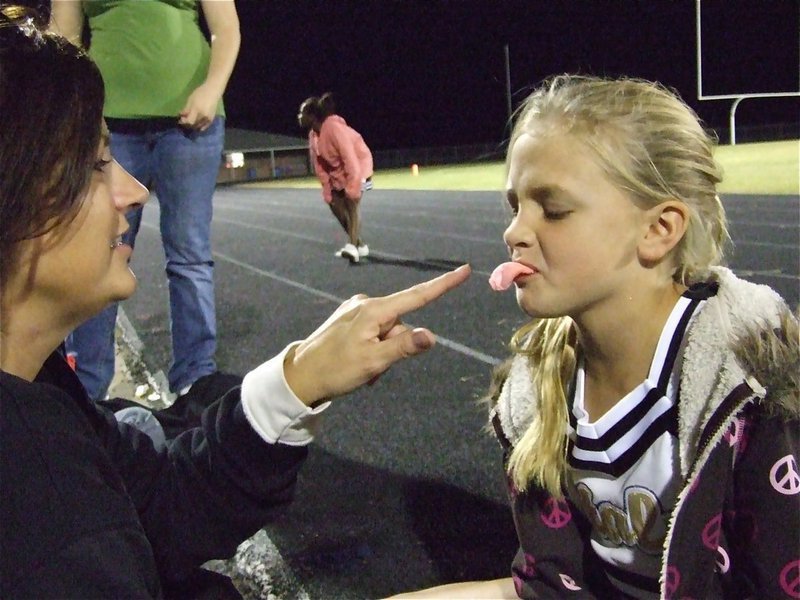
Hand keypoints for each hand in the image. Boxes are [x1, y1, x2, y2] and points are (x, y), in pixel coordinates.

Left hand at [178, 83, 220, 130]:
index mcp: (197, 109)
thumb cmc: (200, 93)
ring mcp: (208, 118)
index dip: (184, 122)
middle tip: (184, 120)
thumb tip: (181, 115)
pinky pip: (205, 126)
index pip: (189, 121)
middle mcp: (203, 115)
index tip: (180, 119)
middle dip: (187, 124)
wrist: (213, 91)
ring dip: (193, 126)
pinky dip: (200, 127)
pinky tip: (197, 126)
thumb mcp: (191, 99)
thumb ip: (186, 109)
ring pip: (199, 126)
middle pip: (194, 125)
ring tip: (190, 122)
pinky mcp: (211, 119)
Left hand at [284, 265, 470, 404]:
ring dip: (382, 353)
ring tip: (362, 370)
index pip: (417, 296)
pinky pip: (373, 333)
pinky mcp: (348, 319)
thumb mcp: (374, 361)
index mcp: (373, 310)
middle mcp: (365, 303)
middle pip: (400, 325)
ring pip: (387, 332)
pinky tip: (356, 364)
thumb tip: (431, 336)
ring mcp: (355, 310)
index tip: (465, 270)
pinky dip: (372, 349)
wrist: (299, 376)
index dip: (443, 285)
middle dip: (395, 348)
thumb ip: (404, 347)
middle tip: (374, 369)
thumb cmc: (336, 370)